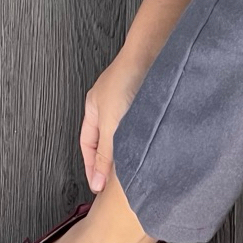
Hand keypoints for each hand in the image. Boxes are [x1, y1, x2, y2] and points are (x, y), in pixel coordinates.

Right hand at [80, 55, 147, 193]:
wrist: (153, 54)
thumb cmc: (126, 79)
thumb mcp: (110, 124)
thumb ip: (105, 154)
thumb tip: (97, 181)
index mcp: (94, 110)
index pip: (88, 146)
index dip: (92, 167)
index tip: (97, 187)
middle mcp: (110, 108)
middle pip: (106, 143)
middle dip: (108, 164)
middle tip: (114, 185)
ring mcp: (129, 106)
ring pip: (124, 138)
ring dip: (127, 155)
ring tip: (131, 174)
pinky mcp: (147, 105)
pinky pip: (141, 132)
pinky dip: (141, 144)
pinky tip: (147, 153)